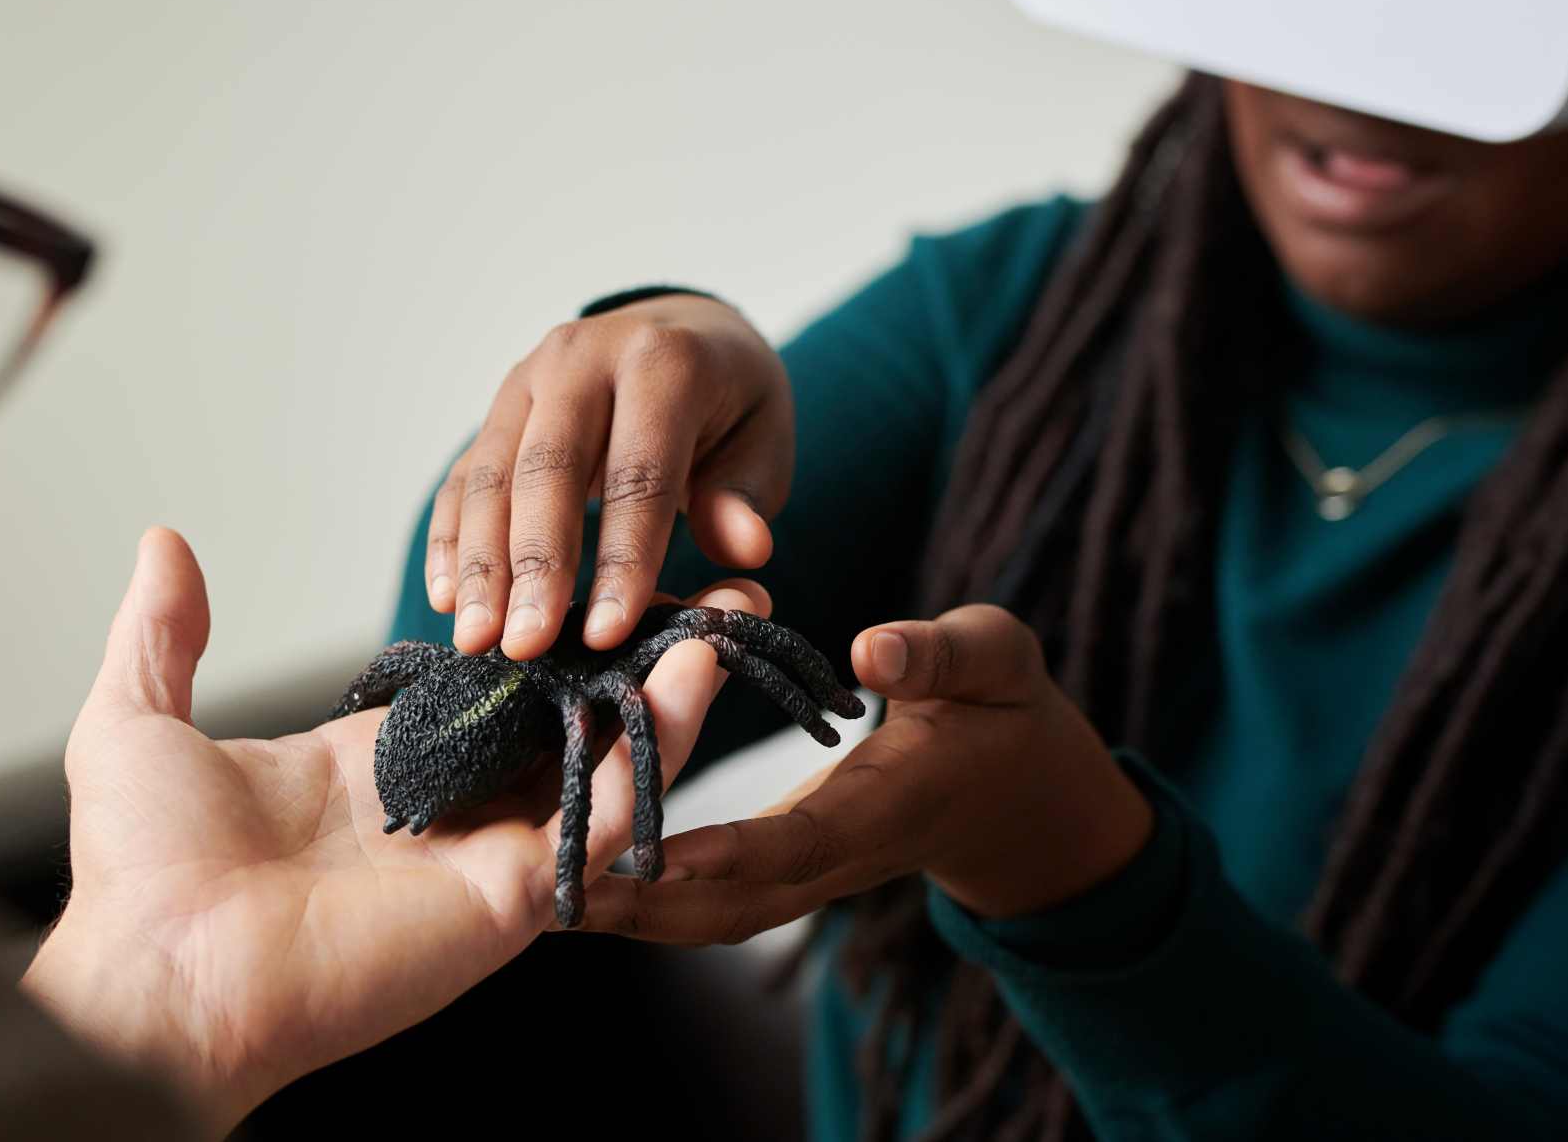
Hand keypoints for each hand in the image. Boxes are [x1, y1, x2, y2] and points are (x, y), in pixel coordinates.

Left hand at [22, 529, 761, 1132]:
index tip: (596, 558)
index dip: (545, 622)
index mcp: (382, 761)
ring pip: (608, 755)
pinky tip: (694, 674)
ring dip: (671, 686)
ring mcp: (492, 846)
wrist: (158, 984)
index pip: (490, 679)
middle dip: (633, 646)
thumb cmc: (138, 877)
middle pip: (569, 710)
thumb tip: (164, 542)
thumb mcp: (137, 722)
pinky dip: (661, 746)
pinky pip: (608, 813)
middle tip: (697, 577)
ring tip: (726, 607)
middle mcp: (451, 800)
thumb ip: (164, 631)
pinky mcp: (518, 889)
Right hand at [427, 292, 791, 660]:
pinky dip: (449, 539)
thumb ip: (746, 495)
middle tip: (526, 647)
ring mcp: (527, 379)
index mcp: (661, 361)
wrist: (682, 327)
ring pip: (491, 474)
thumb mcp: (764, 438)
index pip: (639, 472)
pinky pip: (462, 475)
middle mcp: (582, 358)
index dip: (623, 558)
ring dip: (480, 563)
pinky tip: (446, 598)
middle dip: (534, 566)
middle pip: (548, 469)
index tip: (607, 635)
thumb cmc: (728, 401)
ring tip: (476, 639)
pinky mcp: (495, 409)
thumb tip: (745, 550)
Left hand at [572, 606, 1154, 943]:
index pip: (803, 840)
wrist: (1023, 794)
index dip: (733, 852)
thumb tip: (871, 650)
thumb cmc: (1006, 710)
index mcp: (889, 806)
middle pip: (738, 906)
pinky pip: (716, 899)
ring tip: (544, 898)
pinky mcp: (793, 871)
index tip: (662, 852)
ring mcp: (816, 875)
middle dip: (650, 907)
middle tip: (558, 894)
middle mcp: (843, 857)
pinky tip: (586, 870)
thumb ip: (940, 656)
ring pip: (717, 917)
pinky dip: (652, 898)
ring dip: (637, 916)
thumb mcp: (994, 662)